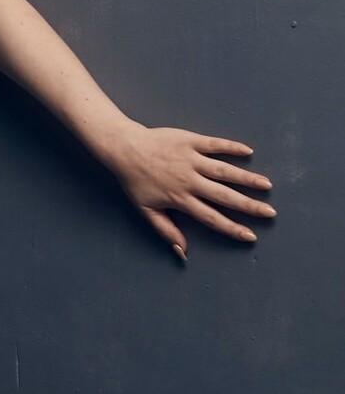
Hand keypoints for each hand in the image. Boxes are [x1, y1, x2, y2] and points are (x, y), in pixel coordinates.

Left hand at [107, 122, 274, 260]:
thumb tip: (182, 252)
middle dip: (249, 206)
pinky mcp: (190, 141)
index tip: (250, 236)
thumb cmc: (135, 181)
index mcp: (180, 199)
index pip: (211, 218)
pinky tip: (248, 151)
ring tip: (267, 185)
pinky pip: (215, 144)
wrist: (124, 149)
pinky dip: (231, 147)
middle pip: (224, 196)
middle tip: (270, 212)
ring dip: (246, 178)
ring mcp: (191, 159)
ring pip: (224, 170)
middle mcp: (189, 180)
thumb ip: (166, 230)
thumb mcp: (146, 210)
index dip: (231, 228)